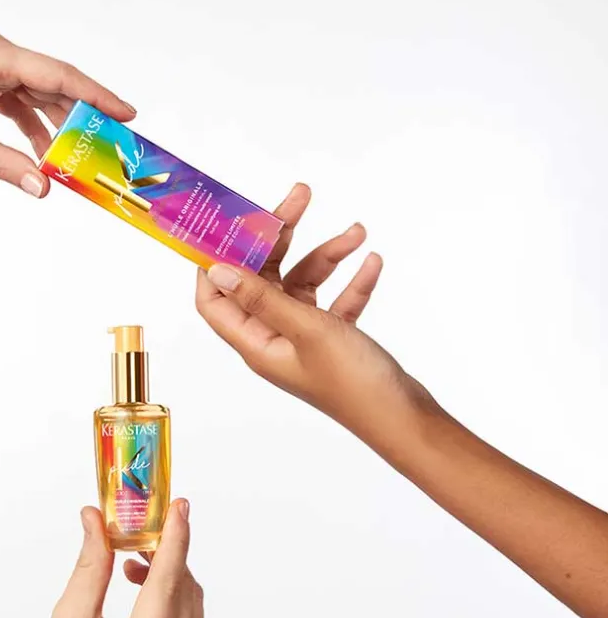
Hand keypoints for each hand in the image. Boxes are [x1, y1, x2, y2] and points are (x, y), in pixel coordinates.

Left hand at [0, 27, 134, 196]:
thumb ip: (6, 165)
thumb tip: (43, 187)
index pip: (59, 76)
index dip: (97, 96)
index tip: (126, 113)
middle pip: (53, 83)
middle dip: (82, 113)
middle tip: (112, 139)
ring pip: (35, 93)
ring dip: (55, 122)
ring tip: (79, 152)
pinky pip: (16, 99)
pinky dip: (30, 123)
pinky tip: (42, 150)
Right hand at [0, 501, 201, 617]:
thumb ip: (91, 566)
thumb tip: (96, 518)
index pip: (169, 580)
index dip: (175, 536)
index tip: (179, 505)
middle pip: (184, 588)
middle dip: (166, 551)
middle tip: (139, 526)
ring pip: (190, 602)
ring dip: (168, 573)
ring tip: (131, 561)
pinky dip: (171, 596)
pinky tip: (142, 587)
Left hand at [195, 183, 432, 443]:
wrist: (405, 419)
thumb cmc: (353, 385)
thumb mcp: (306, 330)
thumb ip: (262, 297)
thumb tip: (217, 269)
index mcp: (256, 342)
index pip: (215, 299)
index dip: (213, 261)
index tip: (224, 224)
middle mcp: (274, 338)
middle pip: (263, 278)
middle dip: (280, 237)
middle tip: (299, 198)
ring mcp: (304, 338)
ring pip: (304, 284)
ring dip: (328, 256)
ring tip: (356, 231)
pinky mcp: (334, 339)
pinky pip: (336, 300)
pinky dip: (351, 281)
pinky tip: (371, 261)